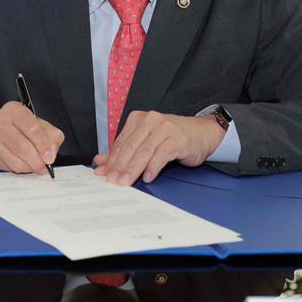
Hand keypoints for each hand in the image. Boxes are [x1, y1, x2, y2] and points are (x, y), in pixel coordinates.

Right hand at [0, 101, 64, 174]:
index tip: (49, 158)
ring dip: (30, 167)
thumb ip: (51, 136)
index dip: (43, 146)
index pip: (32, 129)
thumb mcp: (38, 123)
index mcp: (15, 110)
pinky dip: (21, 169)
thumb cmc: (18, 126)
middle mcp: (0, 122)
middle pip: (23, 148)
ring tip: (34, 164)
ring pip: (16, 162)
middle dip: (37, 161)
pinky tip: (23, 163)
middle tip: (44, 166)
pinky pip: (9, 168)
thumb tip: (51, 154)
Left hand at [95, 111, 223, 184]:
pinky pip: (161, 155)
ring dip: (133, 169)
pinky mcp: (177, 139)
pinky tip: (147, 177)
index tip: (102, 173)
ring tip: (126, 181)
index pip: (120, 142)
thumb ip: (124, 150)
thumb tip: (100, 161)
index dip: (110, 159)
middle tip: (112, 180)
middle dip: (119, 166)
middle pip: (130, 147)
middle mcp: (150, 121)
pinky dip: (153, 167)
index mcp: (138, 119)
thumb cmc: (172, 137)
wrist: (201, 132)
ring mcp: (164, 128)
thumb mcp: (146, 140)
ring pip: (143, 151)